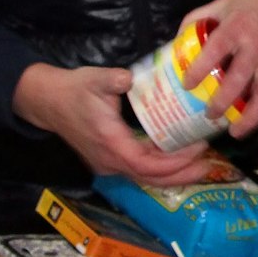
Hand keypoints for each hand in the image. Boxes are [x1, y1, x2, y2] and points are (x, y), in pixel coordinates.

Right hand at [13, 63, 214, 184]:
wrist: (47, 101)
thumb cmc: (74, 89)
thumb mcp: (94, 79)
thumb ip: (113, 79)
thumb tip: (130, 78)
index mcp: (109, 143)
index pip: (146, 164)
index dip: (174, 162)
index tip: (198, 148)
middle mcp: (110, 160)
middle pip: (150, 178)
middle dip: (181, 175)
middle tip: (210, 167)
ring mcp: (109, 163)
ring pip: (146, 178)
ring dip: (174, 175)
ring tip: (202, 166)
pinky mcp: (110, 160)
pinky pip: (140, 170)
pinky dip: (162, 168)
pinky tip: (180, 160)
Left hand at [178, 0, 257, 136]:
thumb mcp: (224, 1)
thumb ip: (200, 20)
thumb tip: (178, 42)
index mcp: (236, 27)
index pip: (214, 52)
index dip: (198, 70)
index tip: (186, 85)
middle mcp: (257, 45)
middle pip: (237, 81)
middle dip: (221, 102)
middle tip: (209, 115)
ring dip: (249, 117)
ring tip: (235, 131)